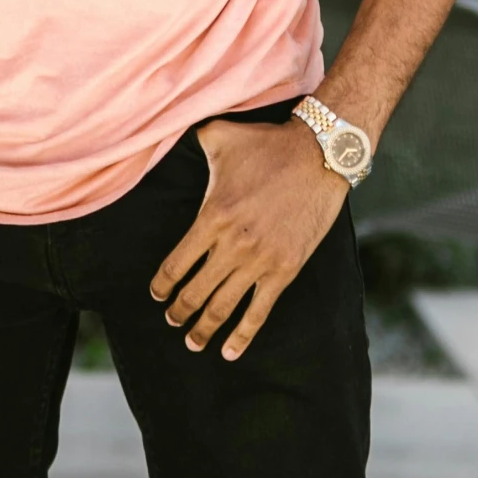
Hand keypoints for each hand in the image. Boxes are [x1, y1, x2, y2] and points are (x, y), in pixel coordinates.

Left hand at [150, 118, 349, 362]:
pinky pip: (259, 312)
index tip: (157, 295)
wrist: (319, 155)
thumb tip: (168, 126)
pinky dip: (242, 336)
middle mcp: (232, 245)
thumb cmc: (267, 144)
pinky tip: (229, 351)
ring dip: (203, 328)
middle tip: (172, 320)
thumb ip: (192, 139)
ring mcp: (260, 262)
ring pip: (223, 307)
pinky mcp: (285, 270)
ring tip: (192, 342)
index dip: (162, 286)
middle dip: (179, 312)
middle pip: (195, 292)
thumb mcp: (220, 135)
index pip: (176, 265)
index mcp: (211, 217)